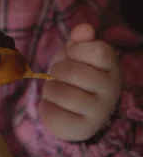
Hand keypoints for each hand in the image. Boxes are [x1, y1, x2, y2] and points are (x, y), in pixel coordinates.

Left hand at [40, 24, 120, 140]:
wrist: (76, 110)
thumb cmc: (76, 74)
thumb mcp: (77, 53)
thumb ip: (80, 39)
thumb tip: (85, 28)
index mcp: (112, 67)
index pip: (97, 50)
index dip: (76, 51)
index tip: (73, 57)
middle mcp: (111, 90)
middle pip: (71, 71)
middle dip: (56, 71)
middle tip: (59, 76)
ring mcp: (99, 111)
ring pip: (58, 92)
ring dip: (49, 89)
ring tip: (56, 90)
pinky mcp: (83, 128)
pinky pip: (51, 112)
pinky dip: (45, 107)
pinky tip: (54, 106)